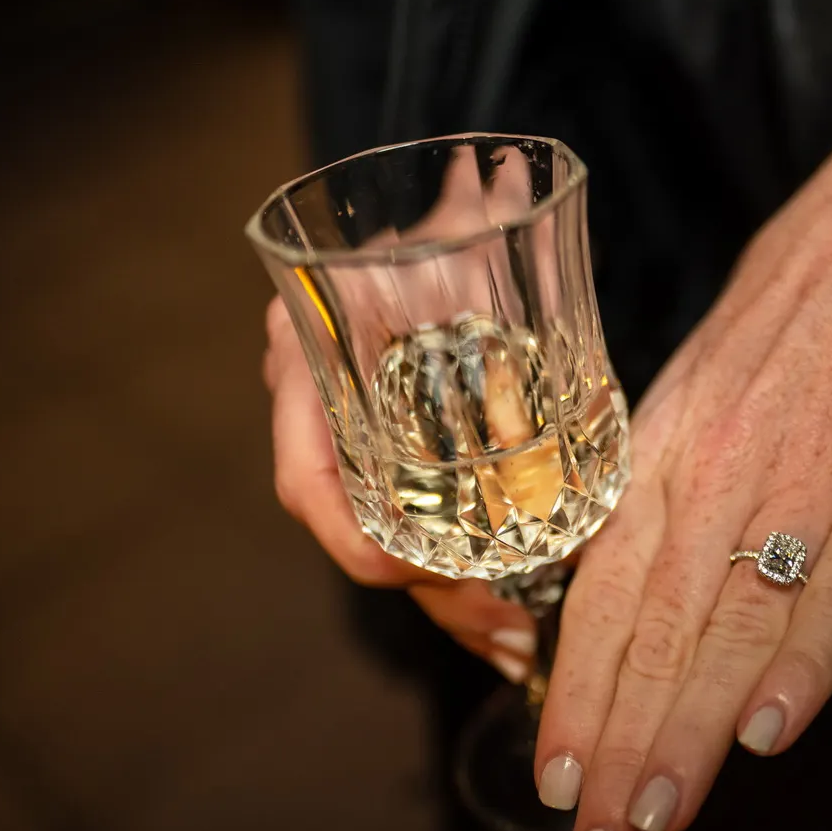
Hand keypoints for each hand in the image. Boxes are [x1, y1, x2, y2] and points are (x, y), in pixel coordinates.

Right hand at [263, 144, 561, 681]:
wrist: (442, 239)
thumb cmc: (431, 224)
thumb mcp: (445, 223)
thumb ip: (470, 215)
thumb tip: (501, 187)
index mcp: (310, 364)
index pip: (306, 480)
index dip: (357, 537)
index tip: (413, 572)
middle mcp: (330, 423)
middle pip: (369, 540)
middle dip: (440, 597)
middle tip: (510, 635)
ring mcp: (374, 455)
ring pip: (412, 550)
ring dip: (464, 602)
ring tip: (524, 643)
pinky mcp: (425, 476)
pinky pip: (444, 537)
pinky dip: (480, 573)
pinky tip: (525, 609)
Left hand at [534, 123, 831, 830]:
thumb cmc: (795, 346)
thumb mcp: (704, 418)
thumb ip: (670, 517)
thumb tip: (628, 627)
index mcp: (662, 469)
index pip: (602, 605)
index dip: (578, 701)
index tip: (556, 789)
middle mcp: (712, 480)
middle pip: (655, 635)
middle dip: (622, 750)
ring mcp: (798, 483)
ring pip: (731, 625)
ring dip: (690, 729)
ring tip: (658, 818)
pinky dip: (804, 661)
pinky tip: (770, 732)